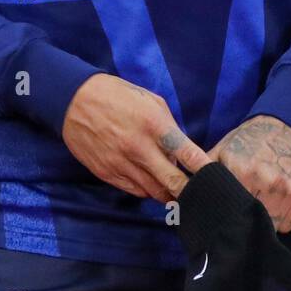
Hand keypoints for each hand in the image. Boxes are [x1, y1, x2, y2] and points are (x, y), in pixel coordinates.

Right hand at [62, 73, 210, 203]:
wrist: (74, 100)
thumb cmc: (116, 95)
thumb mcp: (149, 100)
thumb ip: (168, 126)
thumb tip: (179, 152)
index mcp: (154, 124)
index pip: (187, 153)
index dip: (204, 170)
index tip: (216, 179)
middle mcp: (139, 148)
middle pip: (173, 182)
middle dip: (190, 192)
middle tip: (200, 196)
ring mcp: (122, 164)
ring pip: (154, 192)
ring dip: (169, 194)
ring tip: (178, 192)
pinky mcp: (108, 174)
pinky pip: (135, 191)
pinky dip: (148, 191)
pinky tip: (154, 186)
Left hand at [207, 115, 290, 232]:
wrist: (285, 126)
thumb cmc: (247, 142)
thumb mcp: (221, 152)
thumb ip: (201, 174)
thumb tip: (180, 197)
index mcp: (243, 172)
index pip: (230, 212)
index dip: (226, 216)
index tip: (225, 216)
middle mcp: (268, 182)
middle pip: (251, 222)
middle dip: (244, 220)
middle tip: (242, 211)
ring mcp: (290, 190)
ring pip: (272, 226)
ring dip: (265, 220)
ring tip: (260, 202)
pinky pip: (289, 223)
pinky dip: (282, 218)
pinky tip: (277, 202)